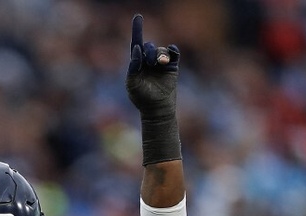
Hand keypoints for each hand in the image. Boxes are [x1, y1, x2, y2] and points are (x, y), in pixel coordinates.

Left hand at [125, 14, 181, 164]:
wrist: (157, 109)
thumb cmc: (141, 98)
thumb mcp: (132, 83)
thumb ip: (132, 66)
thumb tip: (137, 48)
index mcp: (137, 64)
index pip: (136, 44)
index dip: (137, 30)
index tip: (138, 17)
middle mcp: (148, 61)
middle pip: (148, 46)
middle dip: (148, 52)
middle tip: (150, 63)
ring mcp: (161, 63)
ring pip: (160, 50)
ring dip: (158, 54)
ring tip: (159, 63)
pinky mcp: (172, 67)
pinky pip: (173, 53)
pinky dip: (171, 51)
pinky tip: (170, 54)